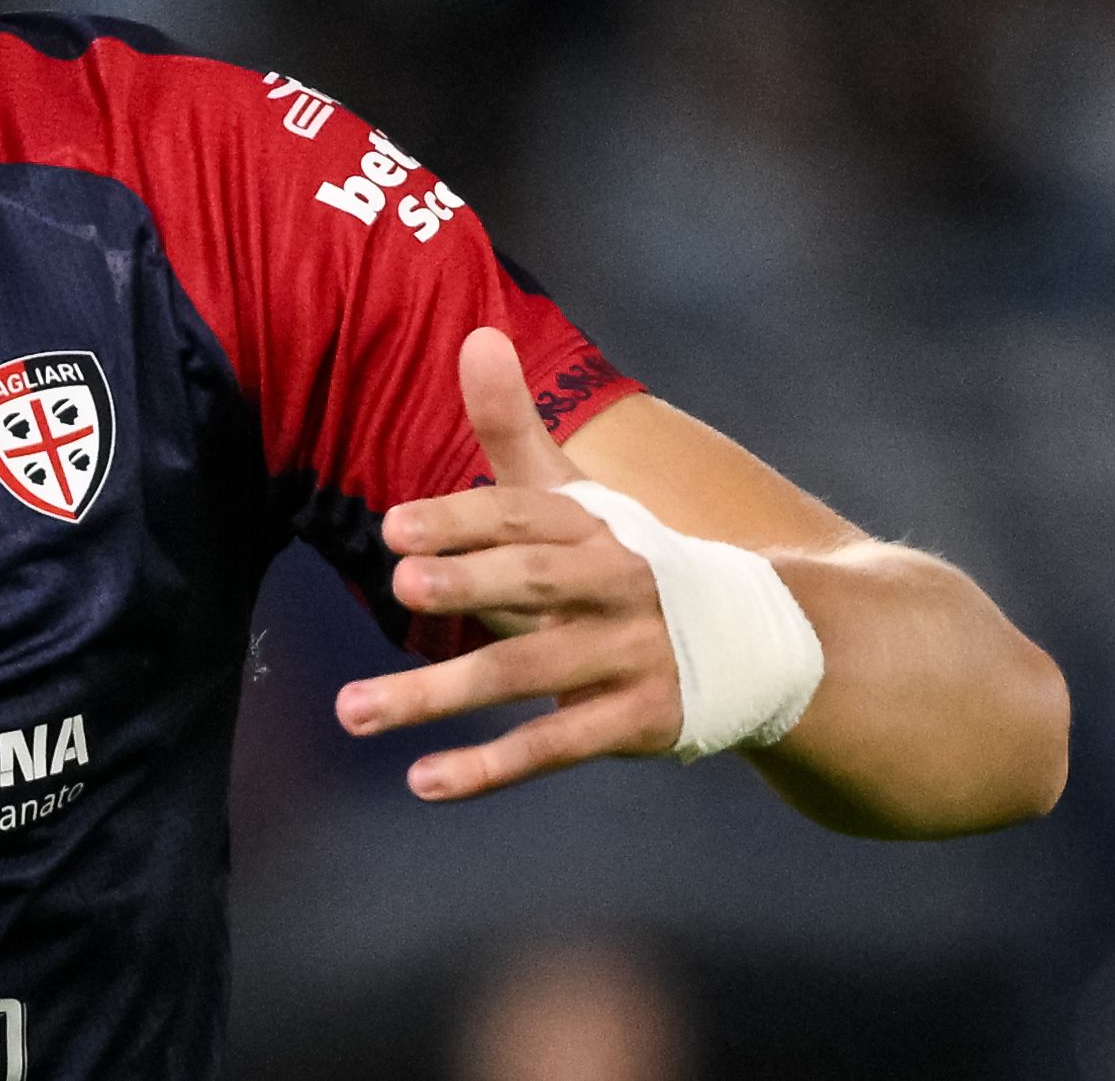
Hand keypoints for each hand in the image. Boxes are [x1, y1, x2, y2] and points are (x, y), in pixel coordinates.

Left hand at [333, 325, 680, 800]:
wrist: (763, 640)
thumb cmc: (630, 559)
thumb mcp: (577, 495)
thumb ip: (513, 428)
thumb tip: (476, 334)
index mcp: (594, 524)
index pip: (524, 514)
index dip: (462, 519)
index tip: (394, 528)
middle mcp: (614, 584)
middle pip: (538, 583)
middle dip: (473, 582)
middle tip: (400, 585)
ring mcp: (629, 655)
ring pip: (529, 674)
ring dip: (440, 694)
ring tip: (352, 711)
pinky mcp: (639, 721)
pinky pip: (556, 745)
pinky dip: (489, 768)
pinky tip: (420, 780)